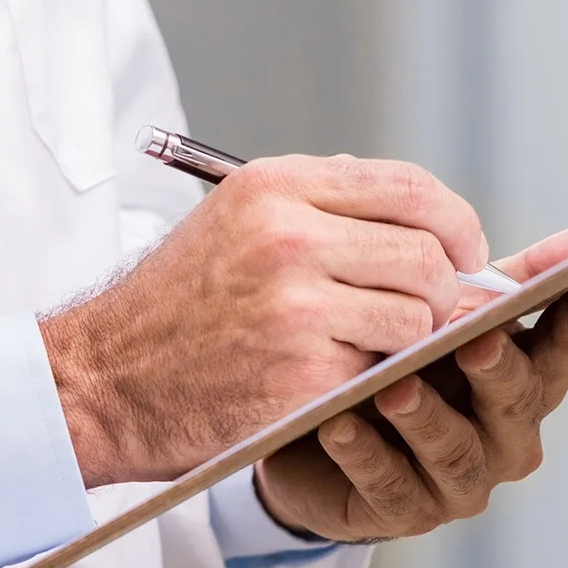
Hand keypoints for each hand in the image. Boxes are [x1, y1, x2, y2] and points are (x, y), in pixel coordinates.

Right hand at [40, 156, 488, 487]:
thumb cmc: (174, 306)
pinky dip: (378, 381)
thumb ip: (321, 207)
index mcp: (275, 186)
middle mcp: (288, 236)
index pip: (410, 186)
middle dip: (448, 289)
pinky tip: (341, 380)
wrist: (101, 379)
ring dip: (415, 341)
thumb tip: (423, 216)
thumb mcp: (234, 221)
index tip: (465, 252)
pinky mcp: (303, 375)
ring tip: (376, 349)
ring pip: (421, 316)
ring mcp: (297, 307)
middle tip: (435, 313)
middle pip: (429, 252)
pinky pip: (387, 371)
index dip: (456, 223)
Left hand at [250, 213, 567, 542]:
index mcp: (526, 377)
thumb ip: (515, 273)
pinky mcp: (401, 511)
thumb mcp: (451, 310)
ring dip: (425, 416)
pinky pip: (387, 485)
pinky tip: (338, 425)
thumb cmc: (402, 357)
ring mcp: (458, 480)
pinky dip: (365, 454)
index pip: (567, 343)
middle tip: (477, 340)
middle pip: (518, 401)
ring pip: (453, 450)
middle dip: (500, 369)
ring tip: (391, 387)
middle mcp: (506, 434)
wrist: (319, 434)